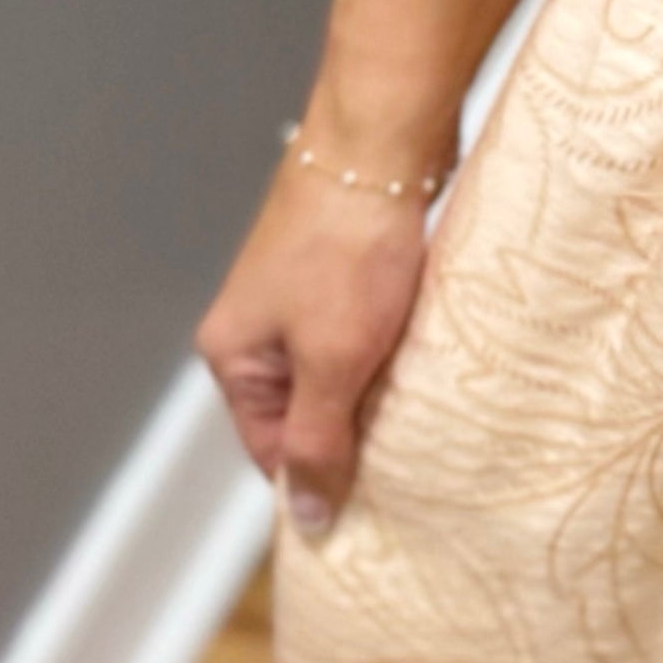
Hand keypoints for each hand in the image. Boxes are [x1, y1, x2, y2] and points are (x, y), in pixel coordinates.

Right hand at [196, 140, 438, 536]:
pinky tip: (429, 359)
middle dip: (356, 434)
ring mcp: (301, 298)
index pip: (270, 450)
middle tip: (412, 455)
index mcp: (234, 355)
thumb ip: (318, 441)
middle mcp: (258, 328)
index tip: (375, 507)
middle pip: (306, 414)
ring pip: (342, 375)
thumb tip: (305, 519)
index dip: (320, 480)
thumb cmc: (349, 247)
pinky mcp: (344, 273)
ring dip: (381, 391)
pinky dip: (395, 352)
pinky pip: (368, 336)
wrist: (384, 143)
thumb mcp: (333, 360)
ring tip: (425, 404)